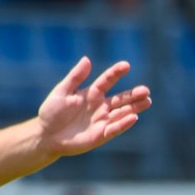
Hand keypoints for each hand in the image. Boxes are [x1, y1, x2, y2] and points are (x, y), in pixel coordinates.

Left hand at [36, 58, 151, 159]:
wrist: (47, 135)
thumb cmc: (52, 112)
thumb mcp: (62, 91)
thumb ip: (76, 77)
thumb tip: (87, 59)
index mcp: (91, 93)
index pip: (107, 81)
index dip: (116, 73)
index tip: (126, 65)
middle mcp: (100, 106)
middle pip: (121, 99)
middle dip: (133, 94)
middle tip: (146, 90)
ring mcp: (103, 120)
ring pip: (123, 112)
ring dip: (135, 107)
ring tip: (147, 101)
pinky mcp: (102, 134)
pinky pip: (115, 128)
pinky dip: (124, 123)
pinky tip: (134, 117)